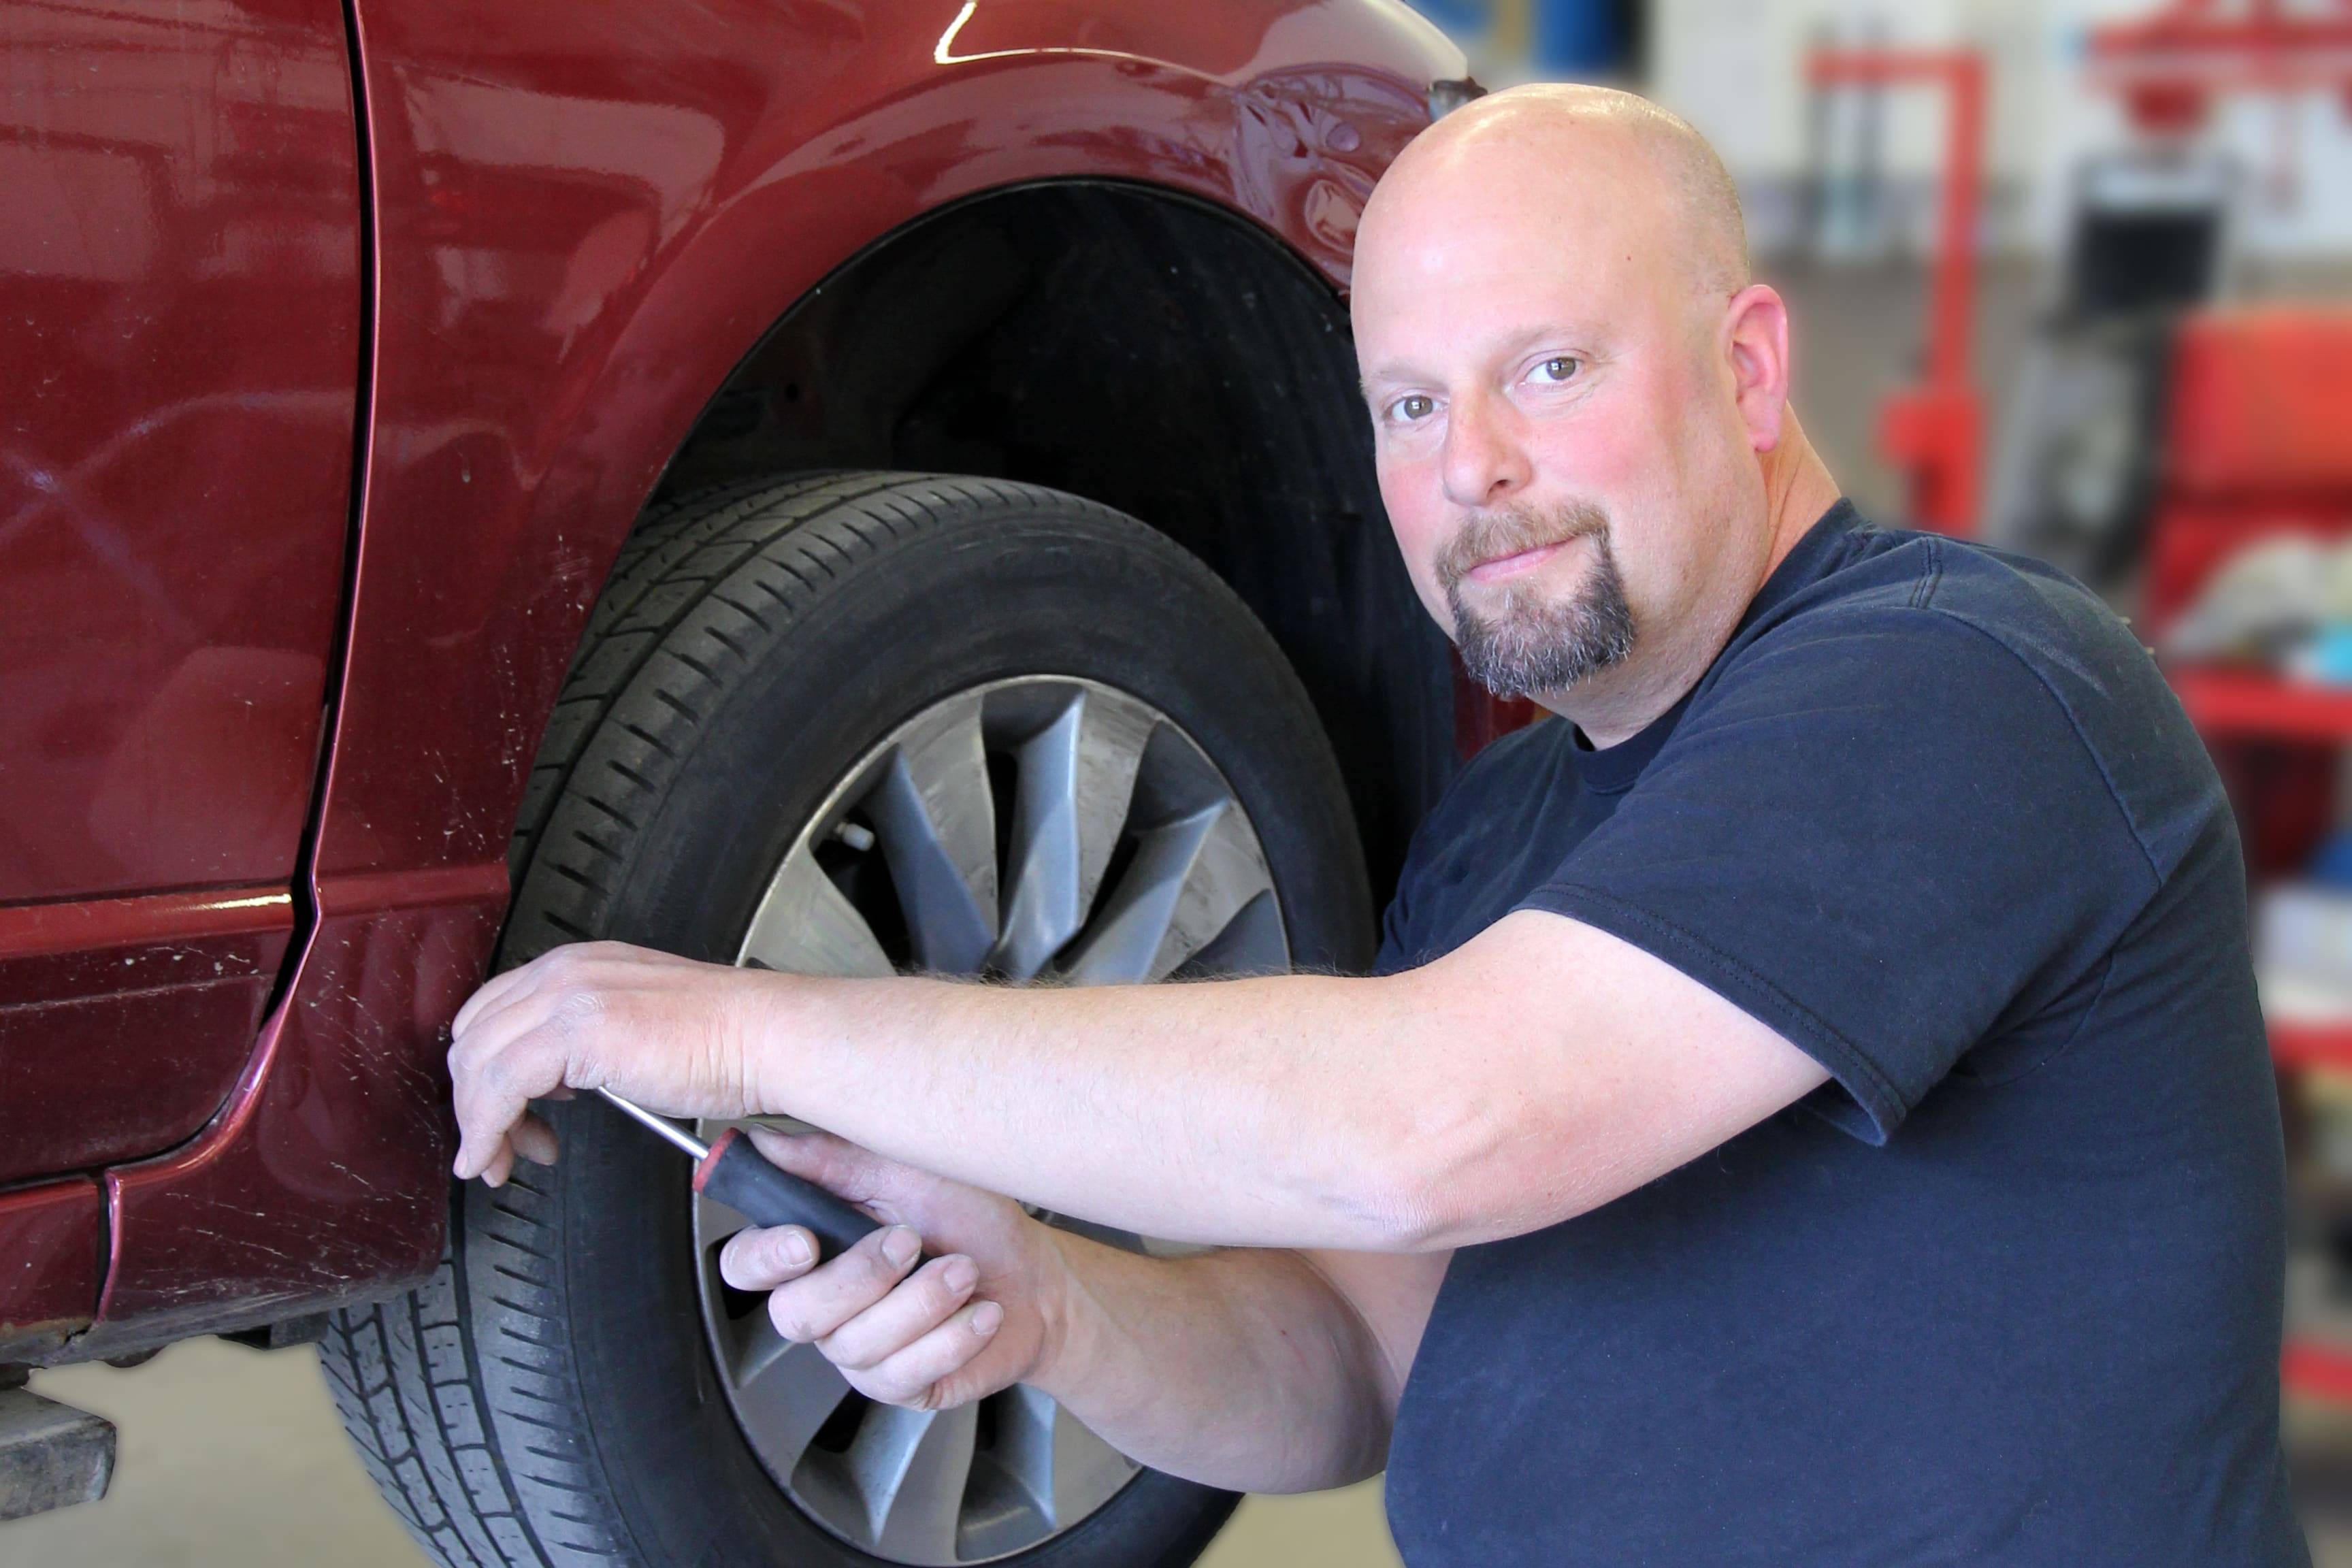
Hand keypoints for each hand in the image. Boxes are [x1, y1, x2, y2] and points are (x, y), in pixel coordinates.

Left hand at [448, 940, 778, 1184]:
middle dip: (474, 1102)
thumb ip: (586, 1042)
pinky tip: (497, 1155)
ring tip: (503, 1159)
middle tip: (499, 1147)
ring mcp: (568, 996)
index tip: (500, 1114)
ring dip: (477, 1123)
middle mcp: (565, 972)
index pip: (493, 1013)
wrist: (767, 1037)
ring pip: (477, 1063)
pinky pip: (497, 1086)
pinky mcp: (575, 1031)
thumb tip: (550, 1083)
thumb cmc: (725, 1040)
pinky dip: (485, 1129)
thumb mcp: (635, 1026)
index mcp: (579, 966)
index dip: (483, 1071)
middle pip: (474, 1038)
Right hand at [720, 1126, 1070, 1412]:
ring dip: (922, 1301)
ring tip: (965, 1270)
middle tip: (912, 1242)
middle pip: (794, 1314)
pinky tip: (980, 1313)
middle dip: (860, 1278)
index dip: (763, 1257)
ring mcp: (859, 1351)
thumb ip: (834, 1158)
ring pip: (855, 1344)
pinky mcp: (899, 1385)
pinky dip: (951, 1337)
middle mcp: (827, 1303)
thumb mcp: (909, 1168)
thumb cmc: (973, 1219)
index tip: (804, 1242)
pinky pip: (902, 1374)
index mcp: (816, 1245)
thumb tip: (764, 1141)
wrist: (1038, 1278)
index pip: (748, 1263)